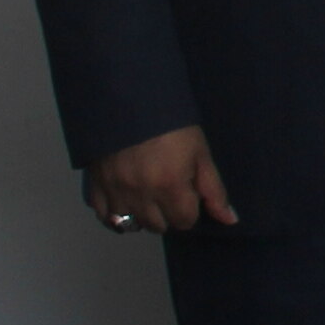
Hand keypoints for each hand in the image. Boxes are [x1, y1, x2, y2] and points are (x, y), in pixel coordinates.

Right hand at [87, 125, 235, 235]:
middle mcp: (140, 195)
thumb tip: (230, 221)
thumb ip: (213, 190)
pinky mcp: (95, 184)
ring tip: (147, 196)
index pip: (184, 221)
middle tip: (168, 191)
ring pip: (130, 224)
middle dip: (167, 213)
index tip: (188, 192)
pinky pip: (102, 215)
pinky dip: (114, 213)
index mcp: (169, 186)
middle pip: (157, 226)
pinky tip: (124, 200)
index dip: (190, 208)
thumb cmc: (172, 123)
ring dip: (142, 215)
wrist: (130, 98)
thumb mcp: (200, 152)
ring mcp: (115, 191)